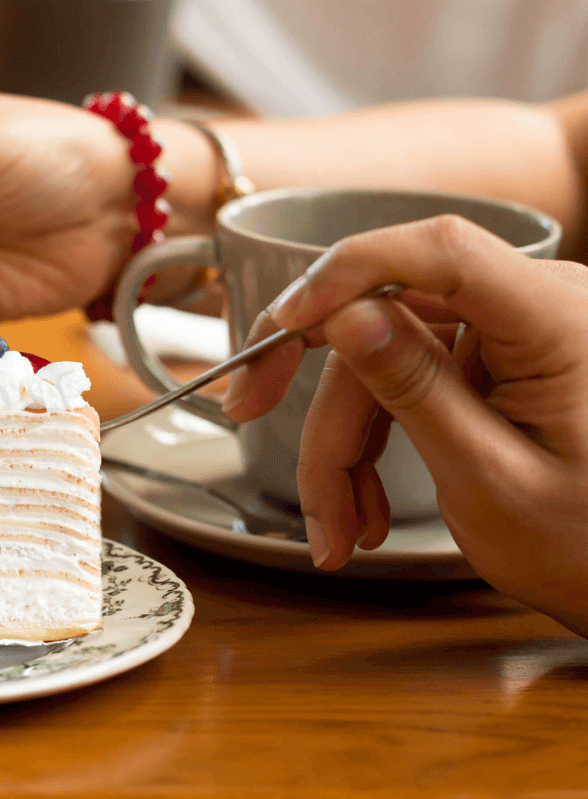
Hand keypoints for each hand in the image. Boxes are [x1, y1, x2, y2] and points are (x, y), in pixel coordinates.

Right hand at [222, 215, 587, 633]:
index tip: (284, 320)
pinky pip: (399, 378)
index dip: (350, 270)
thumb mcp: (491, 478)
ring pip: (375, 357)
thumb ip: (417, 389)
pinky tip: (359, 506)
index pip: (444, 252)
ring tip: (334, 526)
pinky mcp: (486, 357)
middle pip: (385, 312)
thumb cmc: (586, 546)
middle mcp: (532, 306)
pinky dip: (366, 442)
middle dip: (315, 386)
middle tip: (245, 410)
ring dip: (338, 443)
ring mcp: (507, 331)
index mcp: (557, 322)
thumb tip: (346, 317)